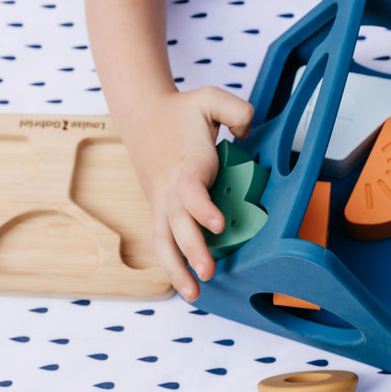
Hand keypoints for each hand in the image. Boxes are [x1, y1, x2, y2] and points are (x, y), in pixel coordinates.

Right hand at [144, 87, 253, 301]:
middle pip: (175, 223)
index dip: (202, 208)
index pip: (189, 189)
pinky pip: (159, 240)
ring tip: (194, 293)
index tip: (219, 224)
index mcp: (186, 162)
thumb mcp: (210, 97)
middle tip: (209, 271)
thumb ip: (236, 110)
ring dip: (175, 268)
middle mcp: (170, 187)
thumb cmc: (181, 110)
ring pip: (162, 239)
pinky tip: (184, 284)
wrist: (143, 114)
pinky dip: (168, 264)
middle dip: (191, 249)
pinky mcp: (158, 209)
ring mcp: (161, 201)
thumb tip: (247, 133)